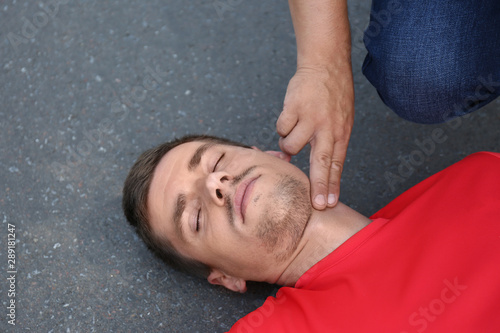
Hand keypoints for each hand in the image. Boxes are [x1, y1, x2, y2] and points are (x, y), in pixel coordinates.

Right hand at [277, 65, 353, 209]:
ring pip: (290, 145)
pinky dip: (283, 126)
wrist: (325, 64)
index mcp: (341, 132)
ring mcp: (311, 117)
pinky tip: (291, 116)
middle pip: (322, 162)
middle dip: (318, 186)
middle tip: (316, 204)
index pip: (336, 164)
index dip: (332, 185)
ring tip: (294, 131)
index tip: (328, 203)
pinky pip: (281, 128)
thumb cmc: (333, 94)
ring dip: (287, 143)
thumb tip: (316, 167)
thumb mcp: (341, 119)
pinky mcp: (294, 107)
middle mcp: (327, 127)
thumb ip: (329, 142)